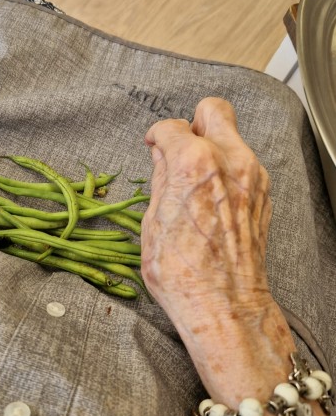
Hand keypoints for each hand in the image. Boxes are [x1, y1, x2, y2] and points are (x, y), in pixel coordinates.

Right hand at [141, 97, 293, 396]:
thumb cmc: (182, 273)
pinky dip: (226, 169)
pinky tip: (211, 197)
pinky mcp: (263, 195)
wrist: (223, 305)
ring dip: (212, 147)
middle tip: (179, 148)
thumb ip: (160, 178)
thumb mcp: (153, 222)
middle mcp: (229, 160)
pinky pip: (244, 164)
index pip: (172, 126)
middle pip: (214, 110)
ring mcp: (252, 177)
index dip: (157, 136)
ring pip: (232, 137)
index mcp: (193, 163)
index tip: (153, 146)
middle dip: (193, 123)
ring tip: (193, 179)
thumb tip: (162, 155)